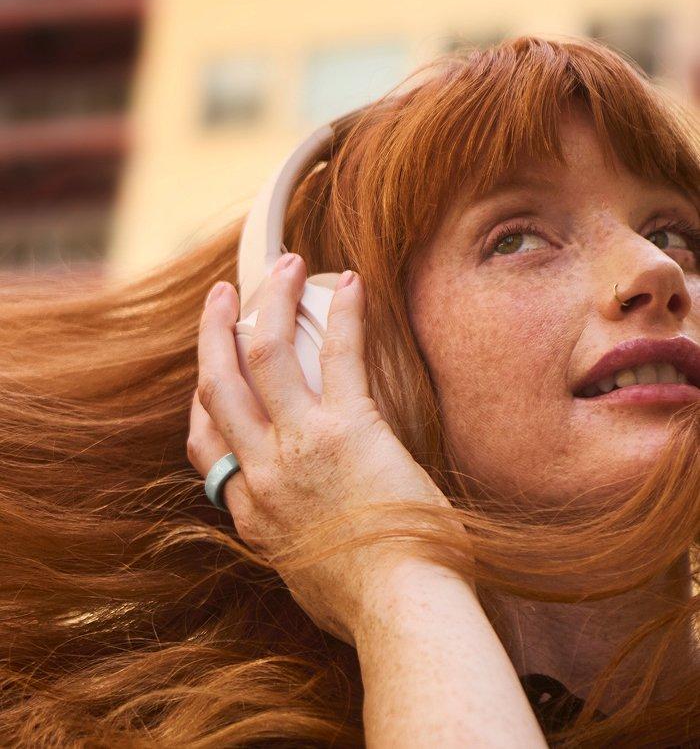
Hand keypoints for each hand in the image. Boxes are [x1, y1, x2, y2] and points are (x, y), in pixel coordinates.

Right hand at [187, 253, 462, 645]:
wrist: (402, 613)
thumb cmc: (365, 602)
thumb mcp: (303, 574)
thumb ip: (291, 538)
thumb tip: (306, 524)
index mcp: (251, 509)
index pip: (203, 442)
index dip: (203, 397)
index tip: (211, 369)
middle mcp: (262, 471)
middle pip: (218, 383)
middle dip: (215, 332)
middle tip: (222, 296)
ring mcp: (300, 446)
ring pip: (264, 355)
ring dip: (270, 301)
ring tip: (283, 264)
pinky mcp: (350, 430)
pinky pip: (339, 356)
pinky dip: (342, 315)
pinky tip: (349, 283)